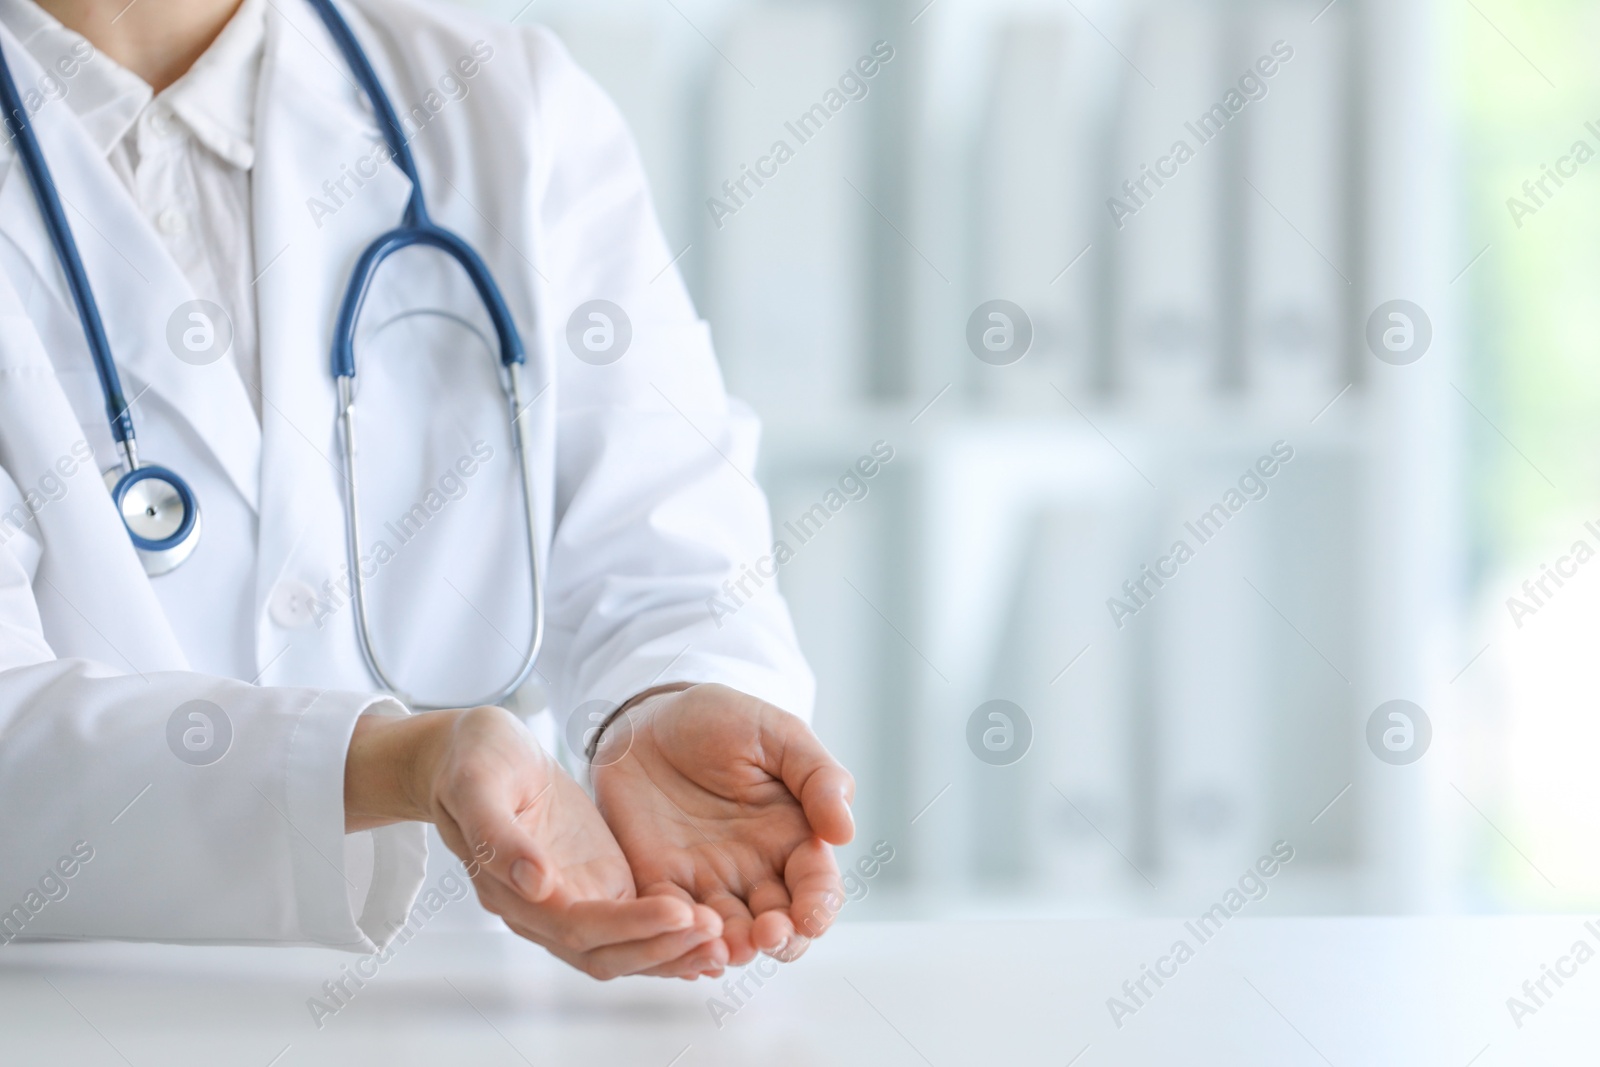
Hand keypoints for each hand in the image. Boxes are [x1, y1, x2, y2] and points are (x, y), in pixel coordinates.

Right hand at [345, 706, 724, 978]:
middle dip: (663, 948)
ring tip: (726, 941)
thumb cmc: (474, 761)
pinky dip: (673, 934)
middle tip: (718, 931)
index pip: (576, 925)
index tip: (679, 910)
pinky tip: (715, 931)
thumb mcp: (478, 784)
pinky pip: (638, 922)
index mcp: (511, 890)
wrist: (480, 753)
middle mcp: (545, 908)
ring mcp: (575, 898)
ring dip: (673, 950)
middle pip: (606, 952)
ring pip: (627, 948)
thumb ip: (499, 837)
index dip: (628, 926)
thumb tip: (535, 884)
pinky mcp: (600, 882)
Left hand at [591, 684, 854, 972]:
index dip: (818, 907)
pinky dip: (680, 937)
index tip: (810, 915)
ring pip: (729, 935)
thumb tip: (845, 831)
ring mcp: (707, 881)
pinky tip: (684, 934)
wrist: (649, 716)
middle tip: (768, 934)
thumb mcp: (776, 734)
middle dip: (780, 940)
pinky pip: (671, 921)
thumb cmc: (720, 720)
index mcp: (793, 837)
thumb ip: (817, 776)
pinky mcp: (659, 882)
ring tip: (728, 947)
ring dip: (732, 948)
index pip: (817, 886)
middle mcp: (756, 869)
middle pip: (780, 927)